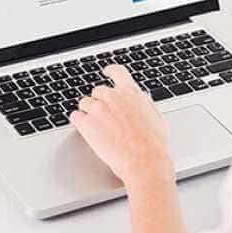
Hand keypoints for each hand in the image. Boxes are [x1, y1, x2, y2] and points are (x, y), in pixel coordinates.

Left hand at [72, 65, 172, 185]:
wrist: (144, 161)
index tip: (106, 72)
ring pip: (85, 103)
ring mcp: (97, 109)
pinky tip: (86, 130)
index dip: (110, 70)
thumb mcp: (156, 116)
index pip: (117, 72)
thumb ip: (144, 103)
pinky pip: (75, 116)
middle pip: (98, 91)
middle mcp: (112, 96)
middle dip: (101, 102)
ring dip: (89, 112)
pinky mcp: (86, 124)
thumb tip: (140, 98)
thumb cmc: (153, 144)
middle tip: (106, 116)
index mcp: (130, 92)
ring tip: (98, 126)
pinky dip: (79, 122)